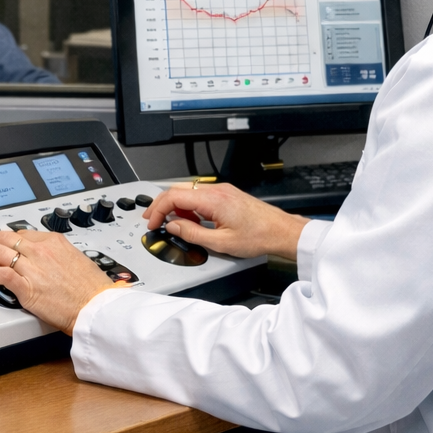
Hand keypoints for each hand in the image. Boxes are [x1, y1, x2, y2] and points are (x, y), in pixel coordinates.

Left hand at [0, 230, 115, 333]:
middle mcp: (41, 251)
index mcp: (54, 241)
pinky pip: (0, 275)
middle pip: (5, 237)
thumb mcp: (75, 259)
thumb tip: (46, 259)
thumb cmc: (91, 288)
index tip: (0, 244)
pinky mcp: (27, 288)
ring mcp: (33, 268)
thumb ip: (57, 255)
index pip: (21, 233)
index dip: (5, 239)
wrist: (96, 306)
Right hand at [145, 182, 308, 260]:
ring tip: (173, 223)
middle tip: (153, 219)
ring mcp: (222, 190)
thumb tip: (173, 226)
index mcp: (213, 199)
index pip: (174, 196)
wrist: (280, 231)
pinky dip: (189, 205)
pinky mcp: (227, 194)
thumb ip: (192, 233)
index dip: (158, 209)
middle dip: (162, 204)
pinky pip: (200, 195)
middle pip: (178, 189)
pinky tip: (191, 220)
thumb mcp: (221, 243)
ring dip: (176, 205)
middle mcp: (217, 190)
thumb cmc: (258, 236)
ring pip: (188, 191)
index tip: (152, 222)